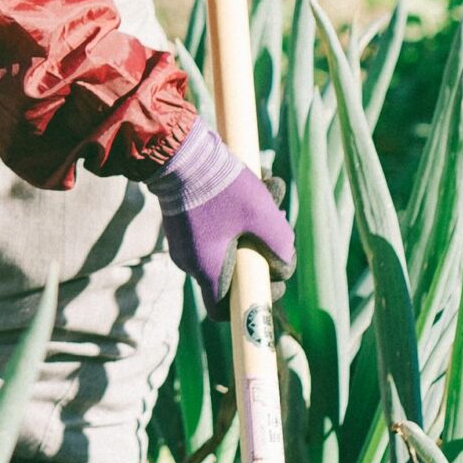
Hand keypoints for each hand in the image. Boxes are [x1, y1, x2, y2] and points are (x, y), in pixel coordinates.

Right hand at [153, 118, 294, 300]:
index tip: (270, 279)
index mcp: (206, 270)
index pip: (222, 311)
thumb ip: (280, 247)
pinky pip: (212, 225)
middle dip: (260, 247)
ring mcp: (182, 239)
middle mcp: (189, 261)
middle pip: (232, 270)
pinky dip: (234, 211)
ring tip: (271, 186)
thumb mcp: (264, 217)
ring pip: (226, 241)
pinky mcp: (181, 218)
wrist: (179, 151)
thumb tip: (283, 265)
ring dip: (252, 222)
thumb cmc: (222, 188)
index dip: (249, 300)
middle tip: (278, 221)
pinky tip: (253, 179)